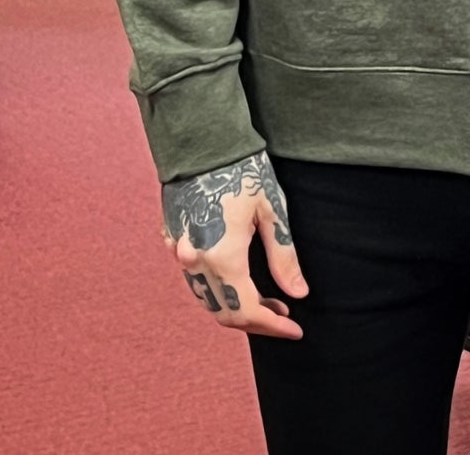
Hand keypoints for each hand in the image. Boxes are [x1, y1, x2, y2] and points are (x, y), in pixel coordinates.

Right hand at [162, 151, 308, 340]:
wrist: (201, 138)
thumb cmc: (243, 170)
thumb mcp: (271, 212)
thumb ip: (283, 257)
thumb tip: (298, 295)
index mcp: (223, 259)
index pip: (248, 312)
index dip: (273, 327)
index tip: (296, 330)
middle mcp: (196, 263)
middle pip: (225, 313)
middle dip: (256, 321)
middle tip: (284, 316)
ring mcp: (179, 252)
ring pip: (207, 299)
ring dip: (236, 307)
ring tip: (267, 300)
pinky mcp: (171, 238)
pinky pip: (194, 278)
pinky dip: (217, 289)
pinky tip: (238, 278)